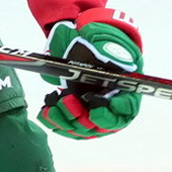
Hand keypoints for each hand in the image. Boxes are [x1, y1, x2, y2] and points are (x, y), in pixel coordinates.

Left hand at [38, 8, 143, 139]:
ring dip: (66, 121)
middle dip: (83, 118)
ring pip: (82, 129)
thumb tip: (113, 60)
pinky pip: (67, 126)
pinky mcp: (75, 113)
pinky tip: (45, 111)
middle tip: (67, 100)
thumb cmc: (98, 41)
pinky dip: (55, 122)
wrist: (80, 41)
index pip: (126, 110)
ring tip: (53, 105)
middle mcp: (111, 105)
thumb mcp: (106, 41)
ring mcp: (92, 111)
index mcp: (125, 88)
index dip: (112, 114)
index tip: (95, 108)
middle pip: (101, 125)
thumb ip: (110, 50)